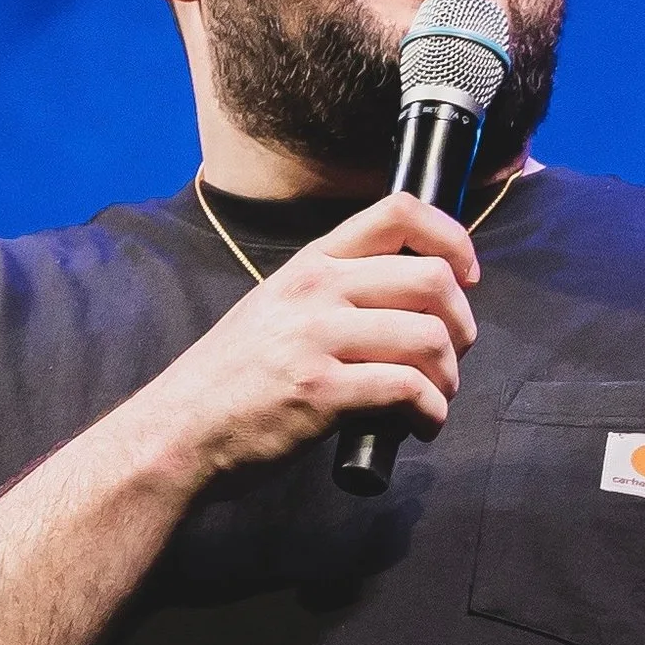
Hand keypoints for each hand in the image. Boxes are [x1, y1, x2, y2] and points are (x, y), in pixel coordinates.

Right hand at [140, 193, 481, 476]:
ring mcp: (317, 340)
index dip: (452, 239)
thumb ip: (332, 296)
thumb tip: (407, 303)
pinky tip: (419, 426)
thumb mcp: (276, 310)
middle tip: (452, 356)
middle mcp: (316, 291)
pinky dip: (431, 414)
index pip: (398, 213)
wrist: (177, 431)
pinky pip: (407, 390)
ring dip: (449, 378)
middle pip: (432, 280)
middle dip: (462, 325)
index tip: (466, 275)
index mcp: (311, 265)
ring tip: (433, 400)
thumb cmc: (232, 380)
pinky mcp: (321, 393)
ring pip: (428, 338)